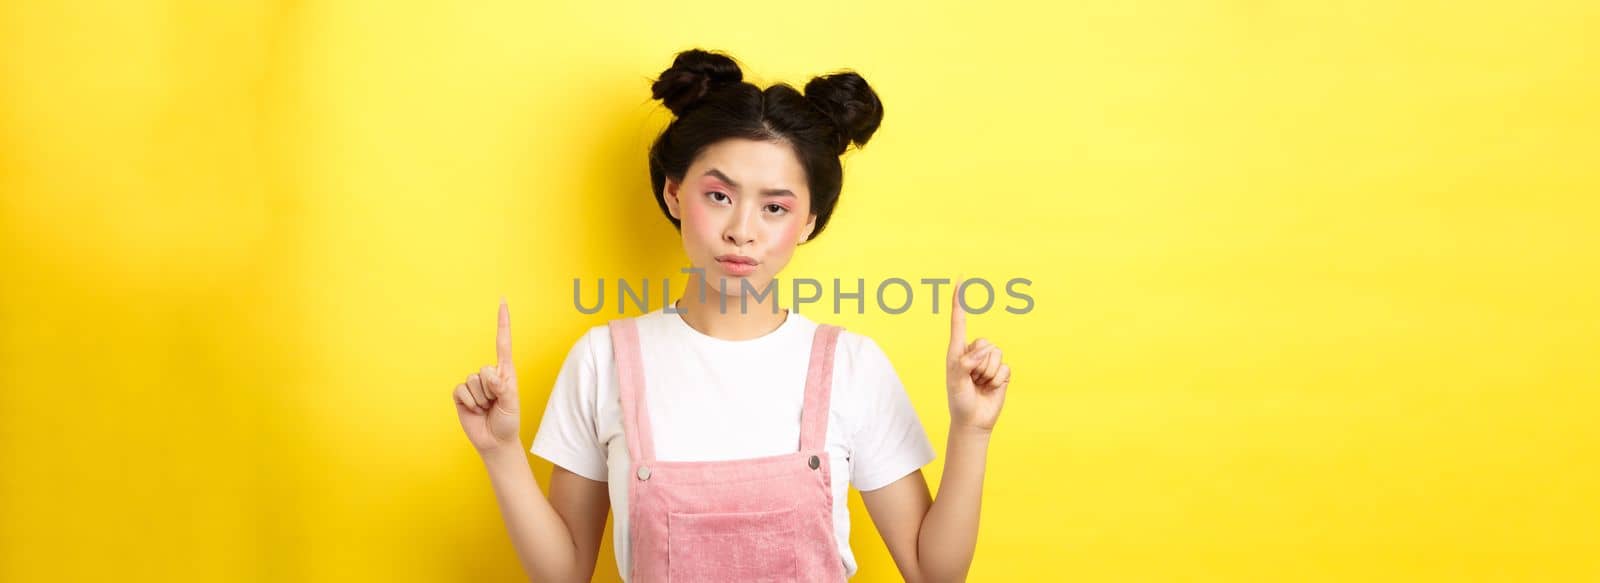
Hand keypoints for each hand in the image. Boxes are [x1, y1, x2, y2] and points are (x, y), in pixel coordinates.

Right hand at [452, 298, 522, 453]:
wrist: (495, 441)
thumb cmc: (508, 421)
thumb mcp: (511, 405)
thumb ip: (504, 389)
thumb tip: (492, 377)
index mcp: (505, 372)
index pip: (502, 343)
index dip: (502, 323)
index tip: (502, 302)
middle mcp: (489, 374)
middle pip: (484, 371)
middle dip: (491, 391)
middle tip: (495, 405)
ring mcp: (474, 384)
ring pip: (472, 382)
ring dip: (480, 400)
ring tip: (486, 409)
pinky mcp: (461, 394)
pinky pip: (460, 390)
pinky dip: (468, 403)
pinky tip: (475, 410)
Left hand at [946, 279, 1010, 432]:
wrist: (974, 421)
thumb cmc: (960, 401)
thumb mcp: (956, 382)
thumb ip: (965, 364)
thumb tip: (983, 350)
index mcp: (957, 350)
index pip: (958, 321)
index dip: (960, 301)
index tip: (960, 280)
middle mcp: (973, 351)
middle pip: (985, 343)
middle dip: (980, 364)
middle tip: (972, 381)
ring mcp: (988, 361)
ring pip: (997, 355)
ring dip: (988, 374)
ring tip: (980, 385)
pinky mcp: (1001, 371)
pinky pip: (1005, 368)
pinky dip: (998, 381)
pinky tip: (990, 388)